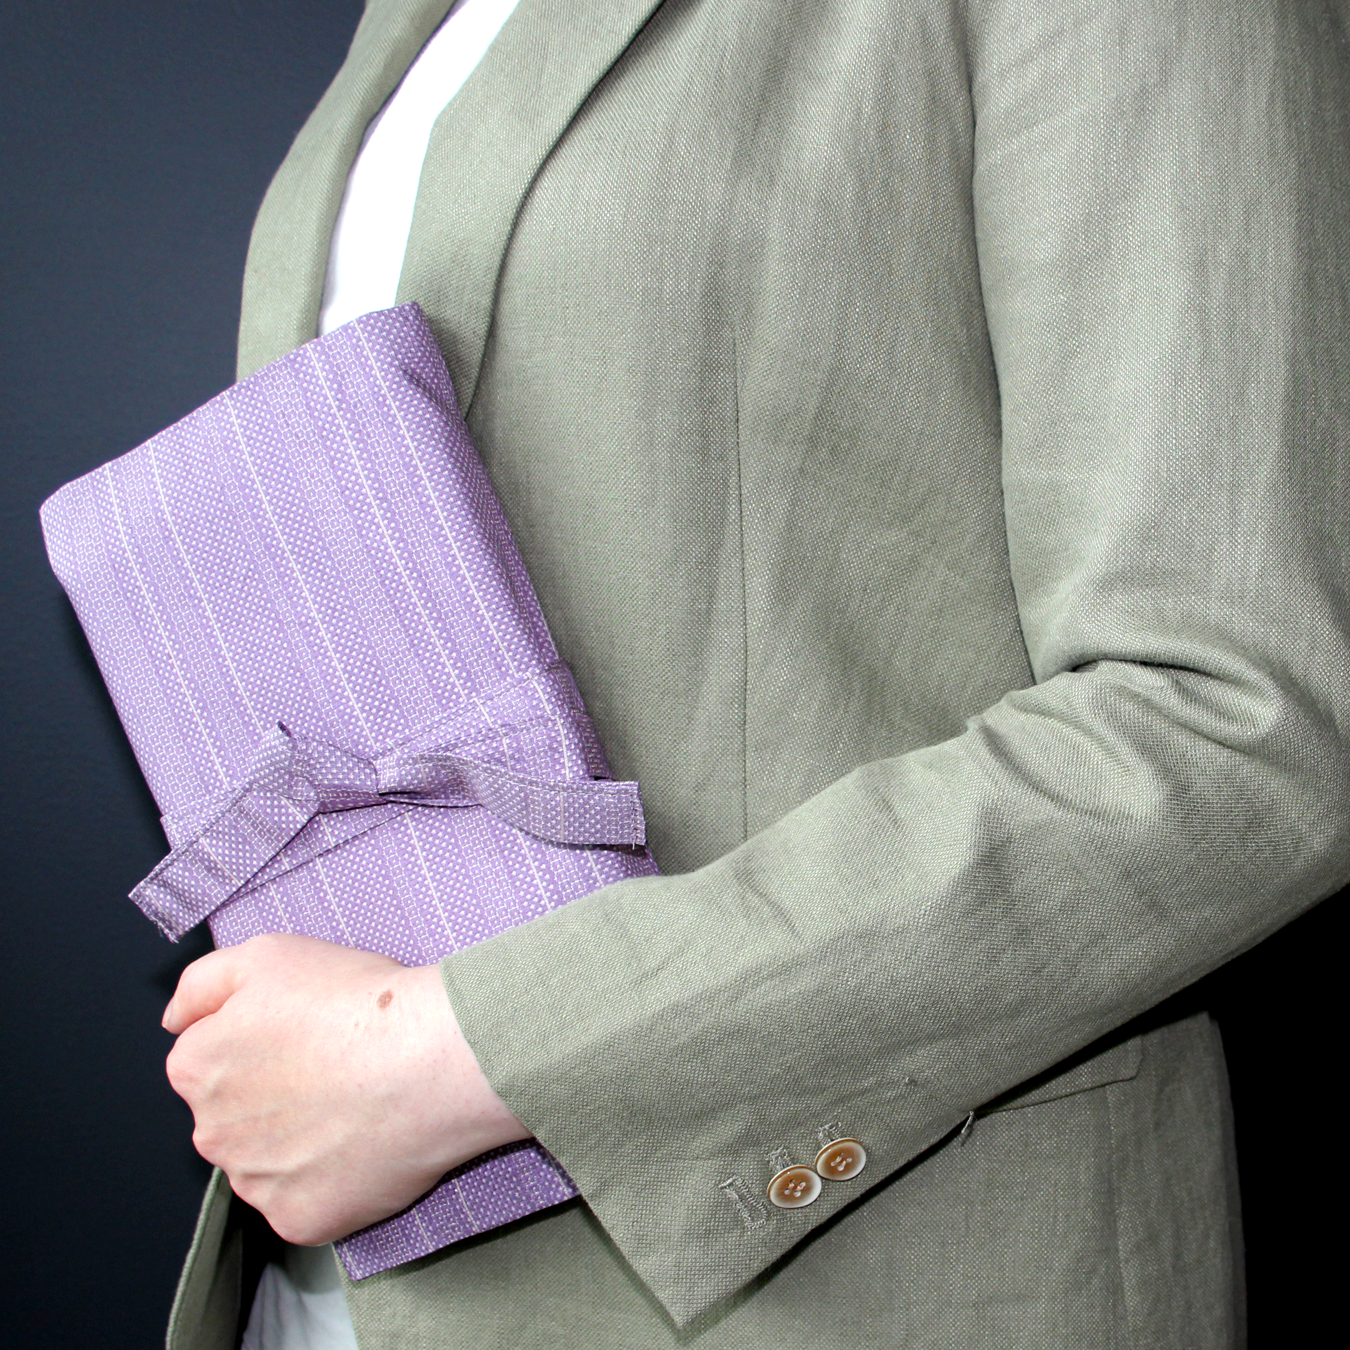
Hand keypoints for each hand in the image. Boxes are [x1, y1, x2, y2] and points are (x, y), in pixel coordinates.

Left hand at [162, 933, 529, 1244]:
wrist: (431, 1059)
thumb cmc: (355, 1002)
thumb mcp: (269, 953)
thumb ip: (202, 984)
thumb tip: (173, 1021)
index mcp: (197, 1067)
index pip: (207, 1058)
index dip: (259, 1039)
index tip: (302, 1031)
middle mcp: (212, 1133)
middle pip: (234, 1115)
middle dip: (271, 1094)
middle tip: (333, 1065)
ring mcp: (256, 1184)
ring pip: (266, 1161)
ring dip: (296, 1140)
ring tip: (355, 1103)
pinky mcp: (299, 1221)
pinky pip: (304, 1201)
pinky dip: (328, 1180)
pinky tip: (361, 1143)